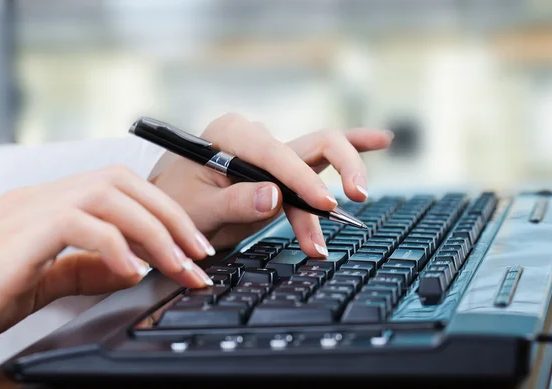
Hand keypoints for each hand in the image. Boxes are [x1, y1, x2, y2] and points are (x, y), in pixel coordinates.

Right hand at [0, 165, 214, 339]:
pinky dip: (113, 245)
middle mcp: (43, 197)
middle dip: (170, 217)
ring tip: (178, 265)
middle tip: (199, 254)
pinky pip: (78, 223)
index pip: (119, 188)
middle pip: (122, 183)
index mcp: (52, 204)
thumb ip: (87, 266)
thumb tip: (132, 265)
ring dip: (153, 231)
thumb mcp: (47, 279)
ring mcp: (29, 209)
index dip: (163, 213)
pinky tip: (131, 271)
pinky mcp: (20, 231)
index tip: (192, 247)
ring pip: (108, 196)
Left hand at [153, 113, 392, 256]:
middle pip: (315, 141)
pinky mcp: (283, 170)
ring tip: (321, 244)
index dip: (304, 180)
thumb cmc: (177, 205)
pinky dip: (350, 154)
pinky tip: (379, 141)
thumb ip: (234, 202)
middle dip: (342, 168)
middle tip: (357, 197)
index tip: (325, 205)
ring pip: (322, 160)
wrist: (172, 209)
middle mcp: (258, 137)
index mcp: (231, 134)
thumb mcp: (197, 209)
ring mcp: (273, 152)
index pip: (278, 153)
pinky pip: (319, 160)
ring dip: (332, 197)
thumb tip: (275, 196)